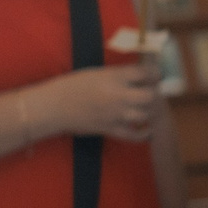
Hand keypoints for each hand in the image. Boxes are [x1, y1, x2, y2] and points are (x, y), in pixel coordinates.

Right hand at [45, 63, 161, 143]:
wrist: (53, 106)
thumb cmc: (71, 86)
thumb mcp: (97, 73)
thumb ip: (119, 74)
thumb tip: (139, 75)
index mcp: (114, 77)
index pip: (146, 73)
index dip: (154, 74)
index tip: (154, 76)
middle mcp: (118, 95)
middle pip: (150, 96)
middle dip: (154, 94)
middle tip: (150, 93)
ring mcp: (115, 114)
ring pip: (145, 114)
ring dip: (148, 111)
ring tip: (145, 108)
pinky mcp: (110, 129)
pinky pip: (134, 135)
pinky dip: (143, 133)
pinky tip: (147, 129)